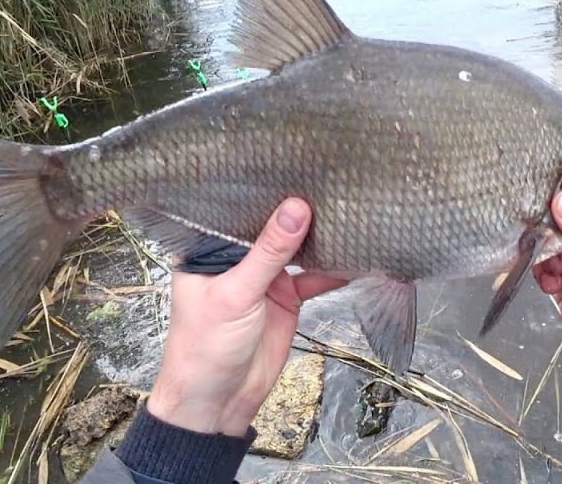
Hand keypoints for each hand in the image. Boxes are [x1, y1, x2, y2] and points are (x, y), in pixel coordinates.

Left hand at [146, 198, 346, 435]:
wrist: (220, 401)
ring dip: (318, 237)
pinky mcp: (285, 298)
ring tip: (347, 208)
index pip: (236, 210)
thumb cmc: (207, 345)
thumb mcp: (237, 294)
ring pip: (295, 249)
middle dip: (294, 208)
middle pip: (269, 226)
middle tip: (328, 175)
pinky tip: (355, 257)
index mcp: (208, 249)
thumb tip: (297, 207)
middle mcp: (235, 258)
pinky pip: (313, 278)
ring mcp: (263, 278)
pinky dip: (333, 270)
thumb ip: (268, 252)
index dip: (260, 189)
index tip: (291, 160)